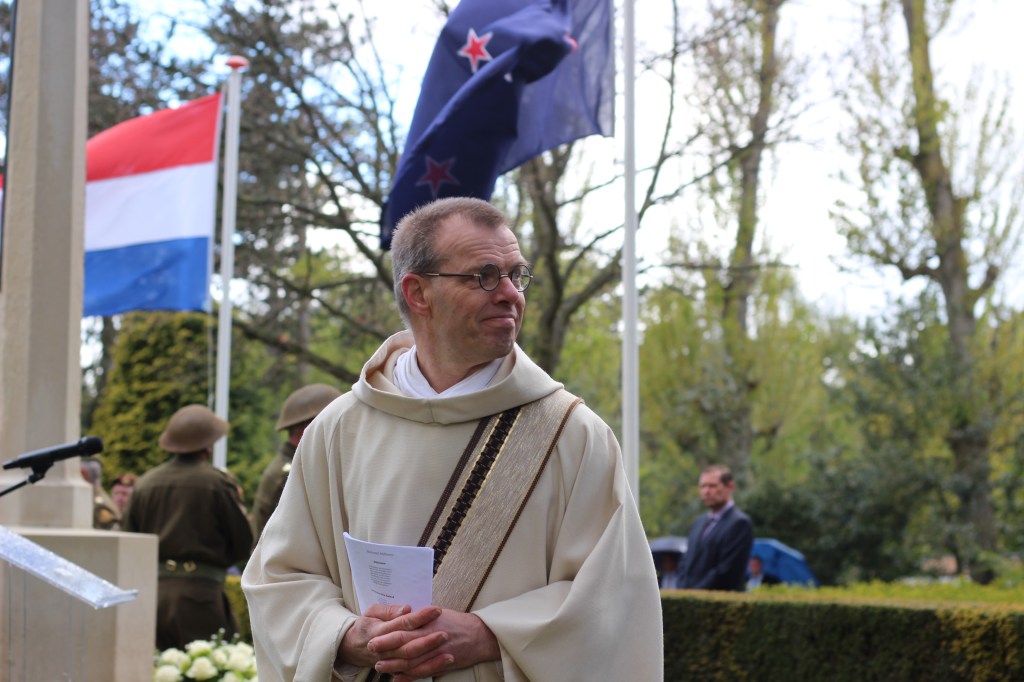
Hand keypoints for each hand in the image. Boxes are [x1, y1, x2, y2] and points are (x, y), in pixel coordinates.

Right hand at [337, 603, 442, 668]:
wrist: (353, 647)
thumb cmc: (367, 625)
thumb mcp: (372, 612)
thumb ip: (389, 610)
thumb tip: (407, 609)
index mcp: (380, 630)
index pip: (403, 623)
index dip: (420, 617)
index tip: (436, 610)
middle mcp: (386, 648)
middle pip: (409, 645)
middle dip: (428, 640)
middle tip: (445, 632)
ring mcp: (390, 661)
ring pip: (412, 661)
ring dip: (431, 657)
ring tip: (448, 650)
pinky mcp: (396, 669)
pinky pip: (413, 672)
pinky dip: (429, 669)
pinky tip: (444, 662)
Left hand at [368, 607, 499, 680]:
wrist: (479, 635)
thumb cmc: (458, 622)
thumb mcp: (438, 614)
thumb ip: (421, 618)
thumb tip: (403, 616)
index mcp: (429, 622)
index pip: (404, 627)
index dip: (388, 634)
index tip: (373, 636)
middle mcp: (432, 636)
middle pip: (405, 644)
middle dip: (386, 648)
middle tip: (371, 651)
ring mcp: (437, 652)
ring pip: (412, 660)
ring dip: (394, 665)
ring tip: (380, 666)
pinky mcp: (442, 663)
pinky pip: (423, 672)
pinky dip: (409, 677)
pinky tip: (398, 678)